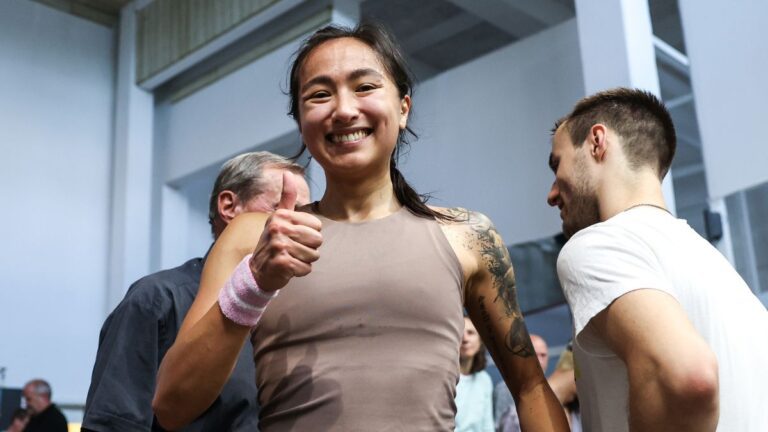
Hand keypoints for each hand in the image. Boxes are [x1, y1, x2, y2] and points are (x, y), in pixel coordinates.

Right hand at [249, 171, 321, 290]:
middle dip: (309, 249)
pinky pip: (306, 268)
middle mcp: (278, 227)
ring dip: (305, 260)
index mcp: (281, 215)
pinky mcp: (281, 263)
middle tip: (293, 250)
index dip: (310, 235)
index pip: (318, 226)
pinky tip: (288, 269)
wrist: (257, 270)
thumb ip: (287, 197)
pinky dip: (300, 271)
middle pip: (318, 240)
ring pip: (314, 255)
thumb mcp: (279, 218)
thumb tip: (288, 172)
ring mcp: (279, 245)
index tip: (294, 237)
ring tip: (290, 258)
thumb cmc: (274, 242)